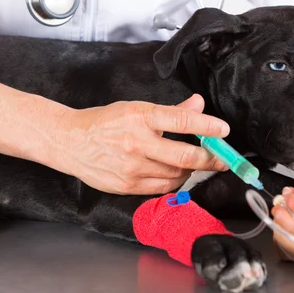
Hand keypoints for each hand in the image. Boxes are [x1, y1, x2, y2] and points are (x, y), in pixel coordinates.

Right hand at [50, 94, 229, 194]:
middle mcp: (136, 143)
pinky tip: (177, 172)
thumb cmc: (104, 122)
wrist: (70, 142)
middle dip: (210, 158)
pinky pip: (162, 187)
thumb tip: (198, 105)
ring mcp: (131, 167)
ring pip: (176, 174)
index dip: (207, 126)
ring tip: (196, 162)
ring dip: (191, 169)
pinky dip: (175, 181)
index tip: (223, 130)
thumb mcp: (136, 108)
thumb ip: (170, 111)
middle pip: (184, 156)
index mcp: (139, 117)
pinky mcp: (127, 186)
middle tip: (223, 157)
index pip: (181, 121)